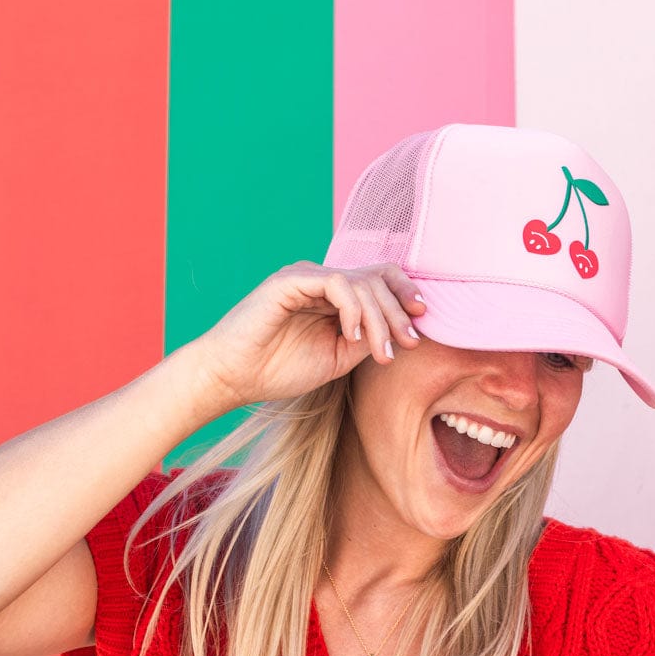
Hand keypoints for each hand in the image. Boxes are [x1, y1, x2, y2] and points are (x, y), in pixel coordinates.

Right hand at [194, 260, 426, 408]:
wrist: (233, 378)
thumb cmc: (278, 370)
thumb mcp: (338, 358)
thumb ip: (367, 339)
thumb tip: (404, 330)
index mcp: (333, 296)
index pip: (379, 279)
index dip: (405, 293)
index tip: (421, 321)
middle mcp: (321, 280)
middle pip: (377, 278)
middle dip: (399, 311)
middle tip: (408, 343)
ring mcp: (305, 277)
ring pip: (361, 281)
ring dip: (379, 318)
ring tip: (382, 352)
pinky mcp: (290, 281)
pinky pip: (335, 283)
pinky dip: (352, 309)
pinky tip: (351, 336)